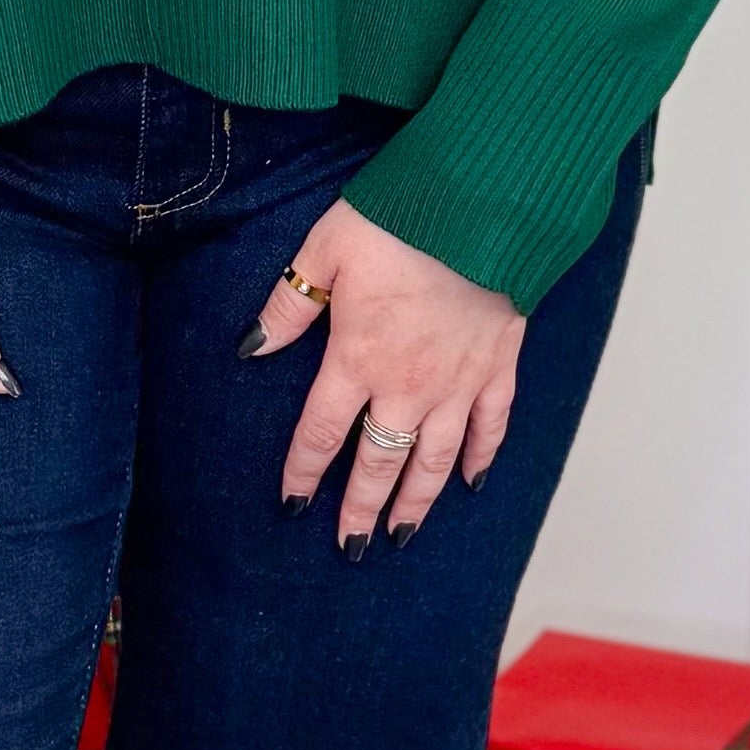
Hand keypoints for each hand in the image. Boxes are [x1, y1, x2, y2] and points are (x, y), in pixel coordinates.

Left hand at [241, 195, 521, 541]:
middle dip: (360, 507)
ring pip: (434, 459)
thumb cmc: (398, 218)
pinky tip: (471, 481)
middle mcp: (407, 385)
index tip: (293, 505)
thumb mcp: (323, 250)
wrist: (482, 203)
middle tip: (349, 545)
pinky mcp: (499, 365)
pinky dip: (481, 456)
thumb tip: (250, 347)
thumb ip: (288, 307)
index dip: (304, 473)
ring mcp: (458, 381)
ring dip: (416, 500)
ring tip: (402, 533)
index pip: (322, 433)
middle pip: (378, 462)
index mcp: (357, 359)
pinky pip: (491, 425)